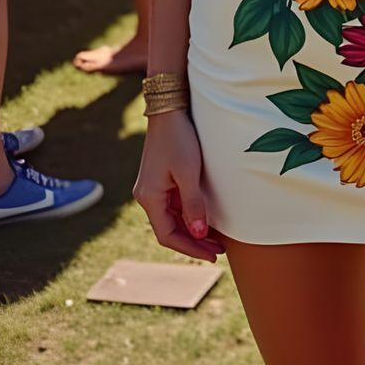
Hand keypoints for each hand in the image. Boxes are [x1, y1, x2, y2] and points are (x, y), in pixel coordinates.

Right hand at [133, 109, 223, 261]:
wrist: (169, 110)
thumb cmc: (180, 139)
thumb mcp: (189, 172)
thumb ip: (193, 204)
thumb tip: (198, 234)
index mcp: (149, 198)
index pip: (167, 235)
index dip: (190, 248)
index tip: (212, 255)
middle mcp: (147, 196)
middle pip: (169, 229)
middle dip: (193, 242)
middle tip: (218, 251)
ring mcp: (153, 189)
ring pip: (172, 219)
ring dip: (191, 230)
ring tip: (215, 239)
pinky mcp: (160, 180)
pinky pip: (173, 206)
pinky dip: (188, 216)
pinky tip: (204, 220)